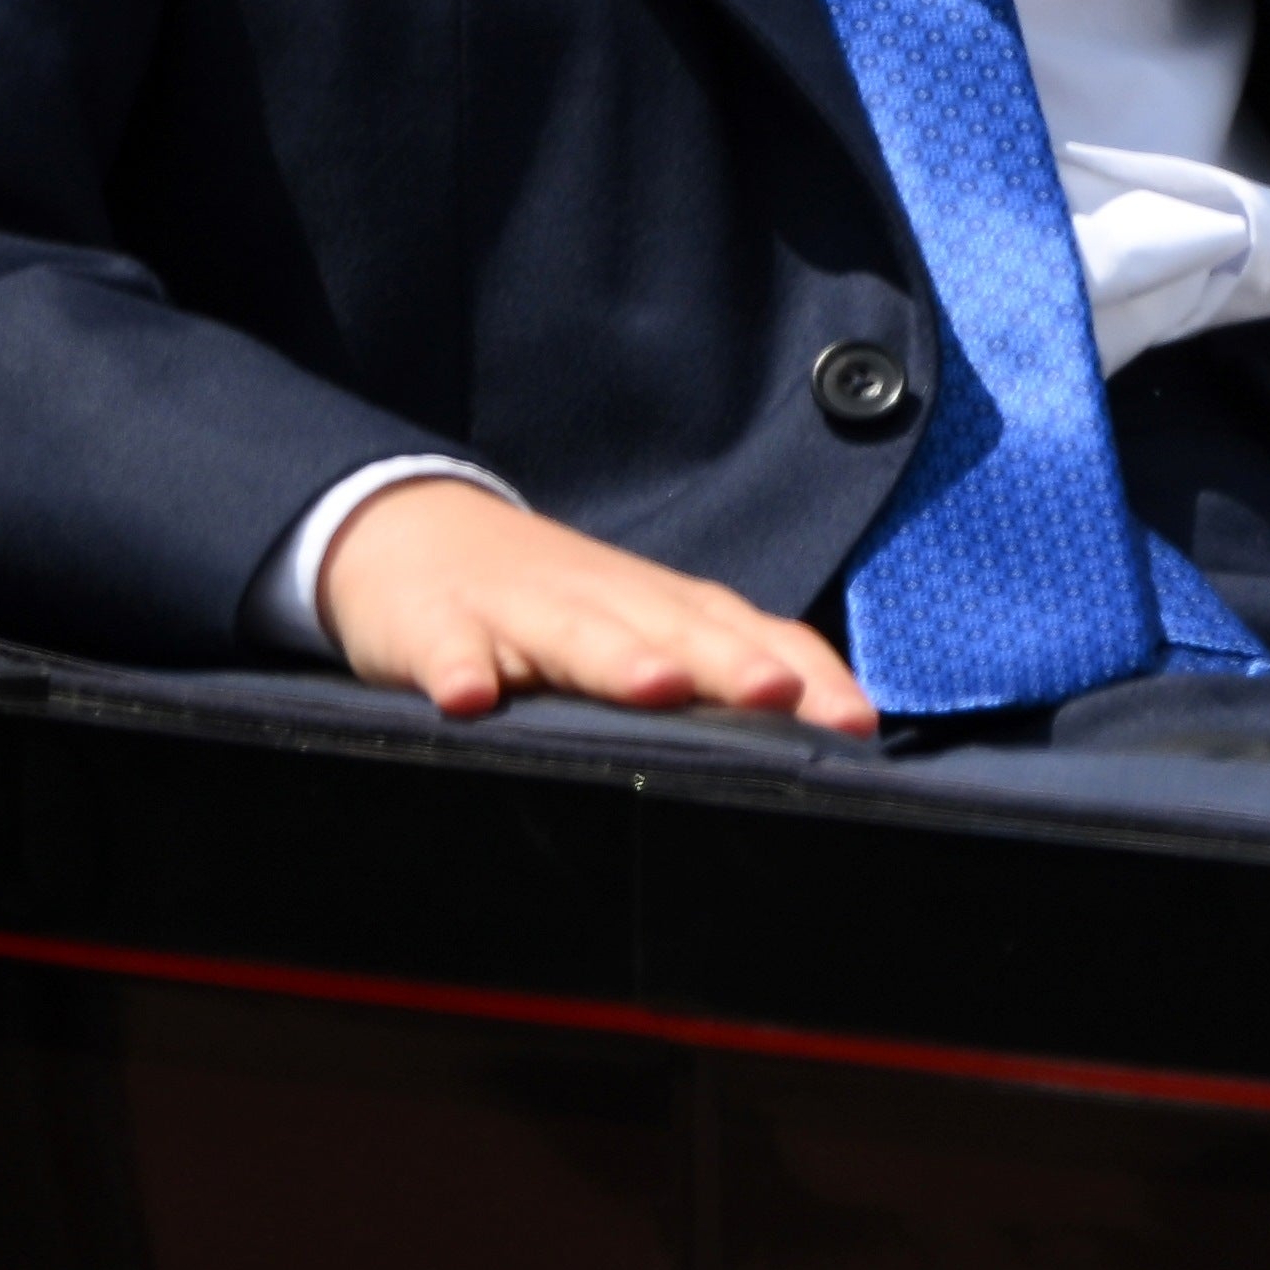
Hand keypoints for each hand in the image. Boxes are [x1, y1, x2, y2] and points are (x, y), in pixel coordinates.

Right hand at [316, 479, 877, 732]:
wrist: (413, 530)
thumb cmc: (551, 604)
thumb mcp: (634, 632)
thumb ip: (706, 674)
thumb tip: (810, 739)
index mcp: (662, 608)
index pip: (751, 635)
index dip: (806, 676)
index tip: (856, 726)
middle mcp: (606, 600)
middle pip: (677, 628)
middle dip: (732, 662)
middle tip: (780, 695)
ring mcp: (520, 610)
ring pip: (576, 634)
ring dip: (618, 658)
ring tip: (658, 687)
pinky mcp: (436, 624)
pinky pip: (449, 648)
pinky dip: (459, 668)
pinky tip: (469, 699)